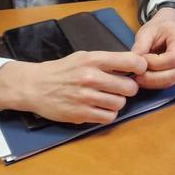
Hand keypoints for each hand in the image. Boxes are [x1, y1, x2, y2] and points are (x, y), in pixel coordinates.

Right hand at [0, 50, 146, 123]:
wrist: (34, 86)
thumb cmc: (62, 70)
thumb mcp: (84, 57)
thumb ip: (107, 61)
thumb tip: (134, 65)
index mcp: (93, 60)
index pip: (130, 61)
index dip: (140, 67)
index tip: (138, 71)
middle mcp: (91, 78)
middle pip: (129, 87)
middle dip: (128, 88)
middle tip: (121, 88)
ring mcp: (85, 97)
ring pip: (120, 104)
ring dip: (118, 102)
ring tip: (108, 98)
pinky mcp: (80, 114)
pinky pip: (108, 117)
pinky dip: (108, 114)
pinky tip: (100, 108)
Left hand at [131, 7, 174, 89]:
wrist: (168, 27)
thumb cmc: (158, 27)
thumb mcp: (147, 31)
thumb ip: (141, 45)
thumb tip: (132, 64)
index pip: (173, 58)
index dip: (155, 63)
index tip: (141, 60)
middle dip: (153, 78)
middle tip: (136, 76)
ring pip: (173, 80)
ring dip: (154, 83)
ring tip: (138, 79)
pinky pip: (170, 82)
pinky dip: (156, 84)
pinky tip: (144, 80)